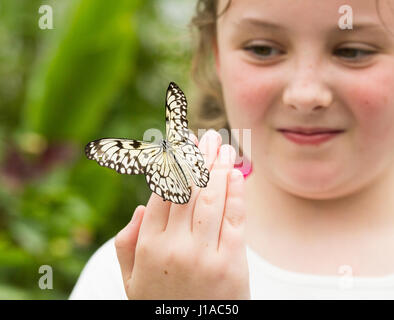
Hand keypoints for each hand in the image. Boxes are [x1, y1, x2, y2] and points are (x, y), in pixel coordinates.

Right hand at [115, 130, 249, 298]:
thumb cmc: (160, 304)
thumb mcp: (131, 280)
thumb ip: (127, 243)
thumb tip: (142, 207)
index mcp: (149, 246)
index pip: (162, 191)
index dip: (173, 163)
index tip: (180, 142)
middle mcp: (176, 245)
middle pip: (188, 188)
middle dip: (197, 156)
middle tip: (204, 134)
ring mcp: (205, 253)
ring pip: (212, 197)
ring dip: (218, 166)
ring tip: (222, 144)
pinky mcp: (232, 262)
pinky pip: (234, 218)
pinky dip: (236, 191)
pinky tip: (236, 172)